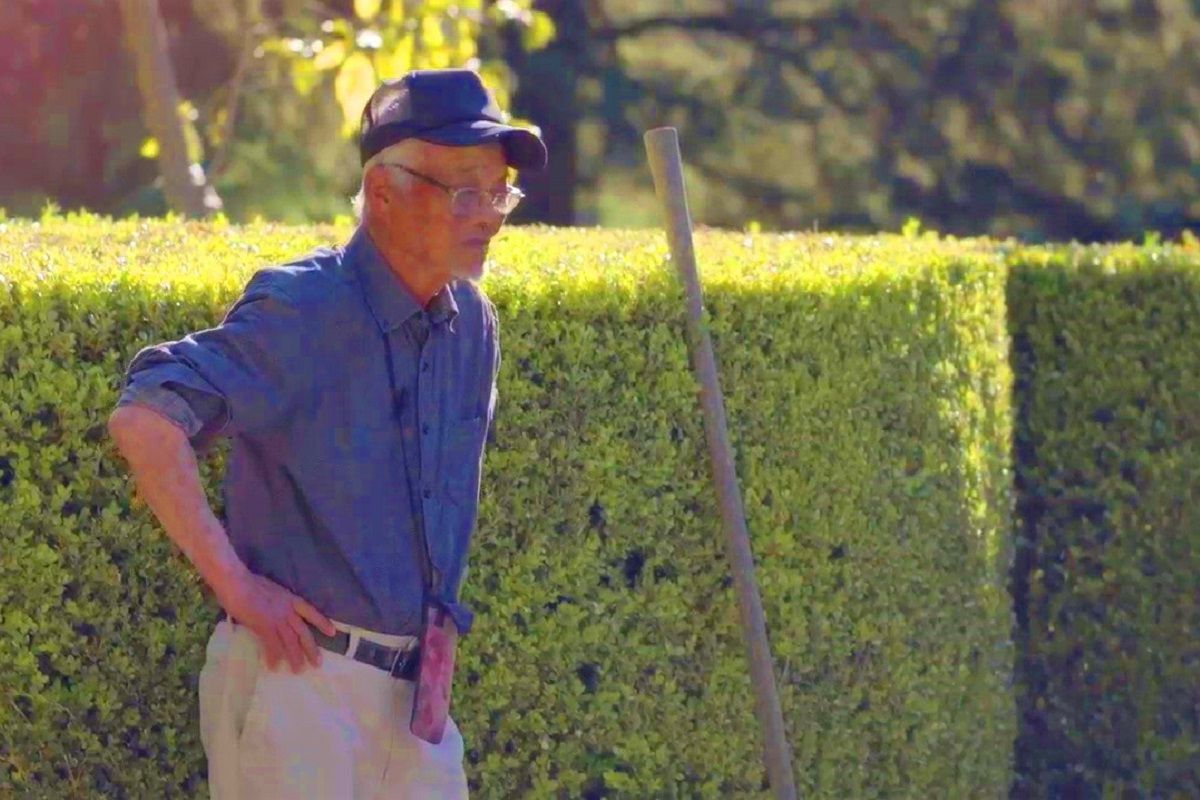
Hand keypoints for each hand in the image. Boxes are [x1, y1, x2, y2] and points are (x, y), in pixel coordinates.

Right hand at [218, 570, 337, 673]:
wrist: (236, 581)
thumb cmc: (248, 583)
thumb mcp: (271, 590)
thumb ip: (277, 602)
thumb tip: (277, 612)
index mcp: (290, 599)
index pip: (310, 611)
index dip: (321, 622)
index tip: (332, 632)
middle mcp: (287, 609)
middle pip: (303, 632)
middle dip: (311, 648)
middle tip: (317, 664)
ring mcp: (276, 618)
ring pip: (290, 641)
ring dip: (294, 657)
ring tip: (298, 670)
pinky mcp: (264, 625)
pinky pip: (271, 644)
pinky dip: (273, 656)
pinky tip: (274, 666)